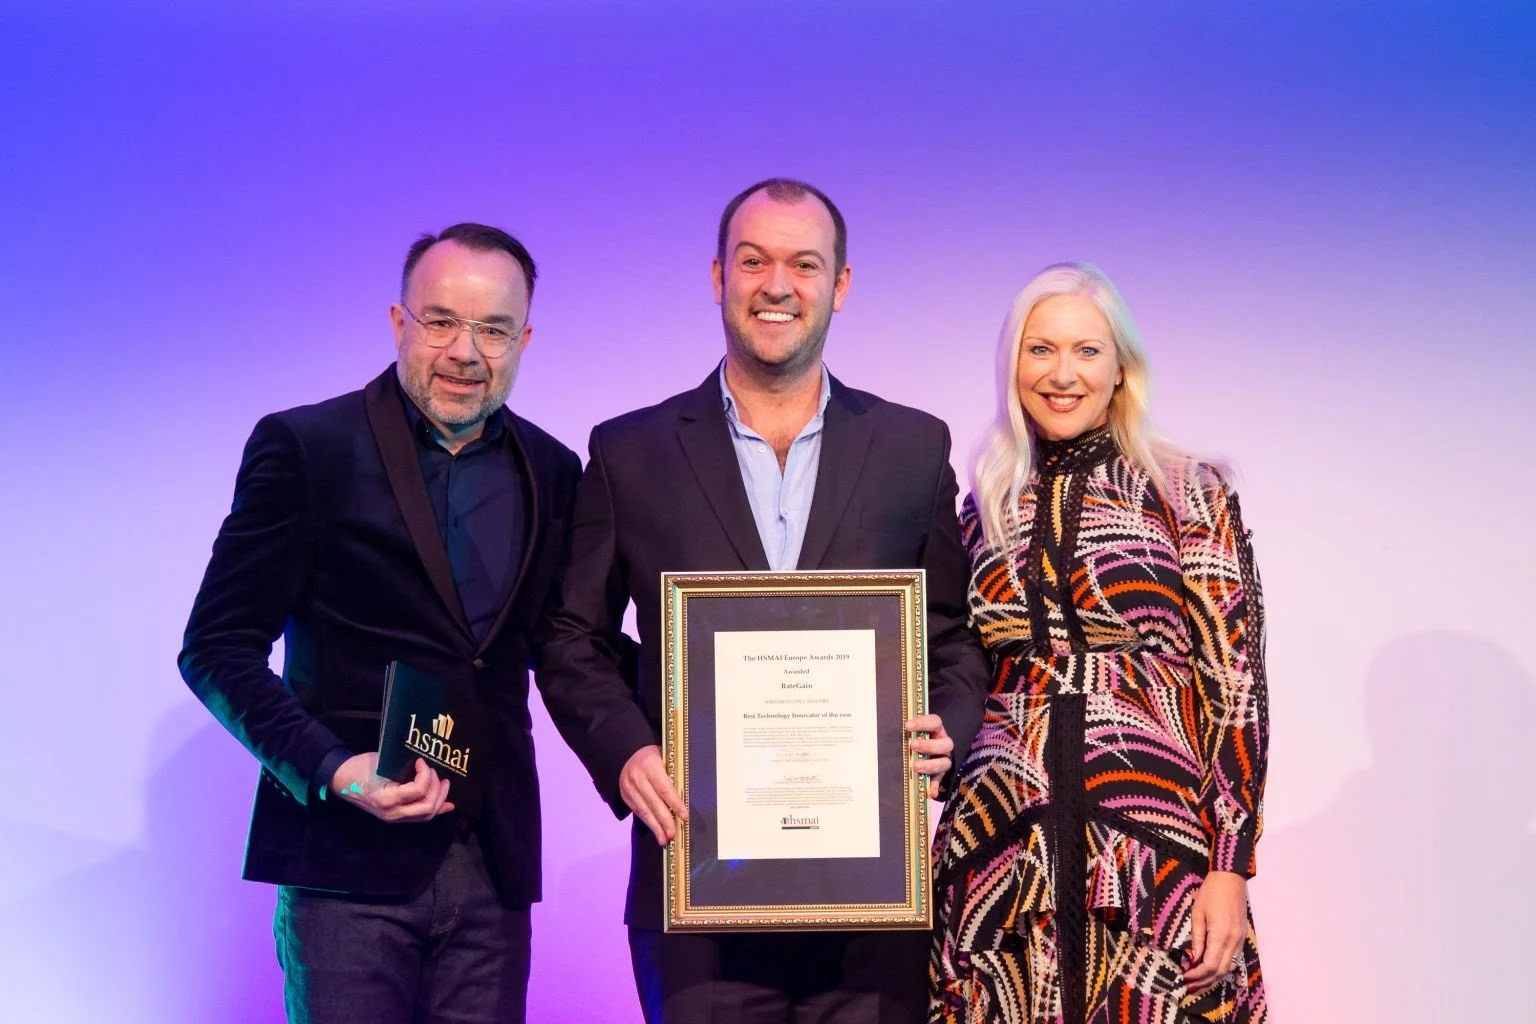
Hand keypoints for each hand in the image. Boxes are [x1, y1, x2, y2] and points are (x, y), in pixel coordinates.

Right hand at [330, 753, 454, 822]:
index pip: (418, 791)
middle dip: (437, 788)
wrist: (341, 780)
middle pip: (427, 807)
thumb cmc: (360, 768)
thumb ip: (404, 768)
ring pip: (426, 815)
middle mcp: (392, 813)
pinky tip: (448, 805)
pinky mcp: (395, 817)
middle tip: (436, 773)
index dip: (425, 774)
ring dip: (439, 799)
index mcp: (386, 798)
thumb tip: (426, 764)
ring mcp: (393, 817)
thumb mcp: (381, 763)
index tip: (422, 761)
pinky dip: (436, 810)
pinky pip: (419, 817)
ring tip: (444, 784)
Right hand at [619, 744, 687, 845]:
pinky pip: (638, 812)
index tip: (684, 816)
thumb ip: (672, 775)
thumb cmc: (654, 757)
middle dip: (664, 820)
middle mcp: (637, 776)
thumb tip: (685, 798)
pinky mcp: (625, 795)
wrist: (628, 754)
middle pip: (653, 802)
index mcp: (650, 764)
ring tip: (664, 839)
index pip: (664, 788)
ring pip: (644, 810)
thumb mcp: (665, 759)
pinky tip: (656, 831)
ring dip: (655, 827)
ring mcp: (628, 787)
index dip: (675, 804)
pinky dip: (648, 822)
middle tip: (673, 834)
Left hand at [905, 713, 953, 799]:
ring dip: (931, 765)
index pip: (935, 722)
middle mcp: (943, 744)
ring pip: (945, 762)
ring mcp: (943, 759)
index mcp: (936, 730)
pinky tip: (930, 792)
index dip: (923, 722)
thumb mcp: (911, 734)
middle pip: (946, 743)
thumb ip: (904, 733)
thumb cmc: (915, 740)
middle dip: (929, 745)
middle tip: (913, 746)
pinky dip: (934, 786)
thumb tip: (882, 730)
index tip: (907, 726)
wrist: (925, 754)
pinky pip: (939, 781)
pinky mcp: (940, 774)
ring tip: (916, 767)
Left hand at [1184, 870, 1247, 991]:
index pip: (1209, 965)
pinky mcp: (1241, 937)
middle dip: (1204, 981)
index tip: (1184, 977)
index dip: (1196, 975)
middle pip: (1220, 971)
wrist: (1230, 879)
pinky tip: (1210, 970)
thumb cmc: (1210, 893)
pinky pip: (1233, 959)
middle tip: (1189, 986)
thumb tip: (1193, 959)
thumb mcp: (1198, 914)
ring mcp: (1239, 940)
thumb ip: (1197, 939)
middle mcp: (1233, 942)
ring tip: (1198, 982)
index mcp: (1221, 936)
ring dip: (1213, 977)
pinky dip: (1221, 968)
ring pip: (1228, 968)